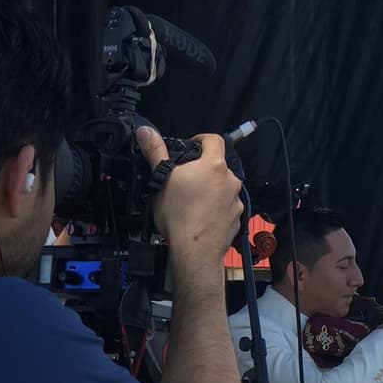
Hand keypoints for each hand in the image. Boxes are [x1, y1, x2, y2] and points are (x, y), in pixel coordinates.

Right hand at [138, 127, 242, 263]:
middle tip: (184, 177)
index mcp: (214, 166)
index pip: (214, 139)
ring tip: (190, 199)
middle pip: (218, 165)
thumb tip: (146, 133)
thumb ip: (155, 152)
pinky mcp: (236, 217)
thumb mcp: (161, 179)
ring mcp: (235, 200)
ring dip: (210, 189)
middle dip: (202, 168)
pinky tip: (200, 214)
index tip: (191, 144)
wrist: (195, 250)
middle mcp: (230, 181)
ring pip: (222, 187)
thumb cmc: (180, 216)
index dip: (201, 138)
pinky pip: (226, 206)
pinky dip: (215, 207)